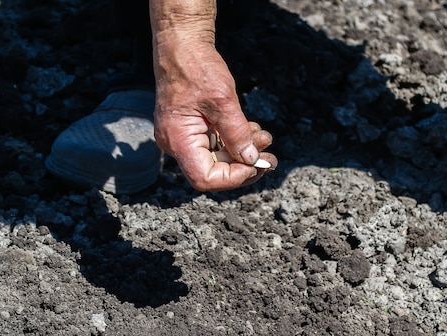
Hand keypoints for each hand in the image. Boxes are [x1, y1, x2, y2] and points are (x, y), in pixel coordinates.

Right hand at [150, 0, 276, 190]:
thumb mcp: (223, 101)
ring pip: (218, 157)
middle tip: (270, 157)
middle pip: (213, 170)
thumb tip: (251, 159)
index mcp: (178, 139)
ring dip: (244, 150)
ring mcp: (183, 136)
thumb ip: (237, 134)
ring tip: (264, 136)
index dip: (234, 177)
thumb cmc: (196, 68)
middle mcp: (176, 143)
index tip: (256, 165)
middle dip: (245, 164)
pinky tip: (251, 128)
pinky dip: (235, 139)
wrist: (182, 45)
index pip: (205, 178)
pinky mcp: (192, 129)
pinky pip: (215, 143)